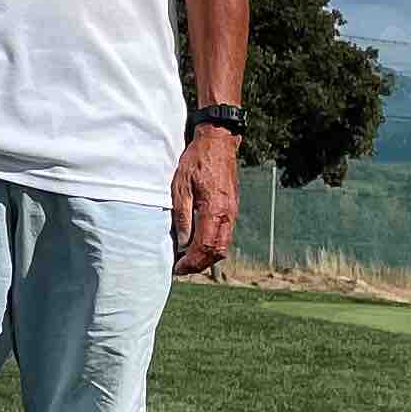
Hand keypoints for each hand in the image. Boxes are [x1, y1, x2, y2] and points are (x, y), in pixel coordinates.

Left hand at [171, 125, 240, 275]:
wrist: (218, 142)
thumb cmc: (197, 161)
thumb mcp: (180, 186)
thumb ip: (182, 215)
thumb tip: (182, 242)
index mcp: (215, 210)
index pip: (206, 247)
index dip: (192, 262)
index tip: (178, 269)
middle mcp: (227, 215)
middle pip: (218, 251)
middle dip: (200, 264)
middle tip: (181, 269)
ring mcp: (232, 212)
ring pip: (224, 245)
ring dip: (207, 257)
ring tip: (188, 260)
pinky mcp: (232, 209)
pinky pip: (225, 234)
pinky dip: (213, 245)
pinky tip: (198, 244)